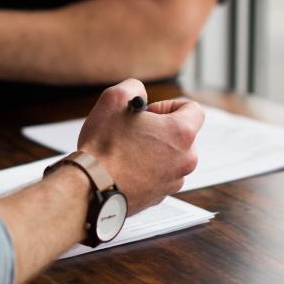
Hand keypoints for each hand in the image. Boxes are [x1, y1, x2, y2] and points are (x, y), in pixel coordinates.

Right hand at [77, 79, 203, 214]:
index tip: (149, 113)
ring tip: (126, 151)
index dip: (169, 105)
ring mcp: (174, 181)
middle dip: (160, 130)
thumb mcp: (114, 99)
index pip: (193, 109)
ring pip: (170, 157)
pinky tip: (124, 168)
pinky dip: (146, 170)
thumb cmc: (103, 146)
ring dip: (153, 151)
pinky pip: (159, 176)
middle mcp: (185, 159)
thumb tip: (139, 94)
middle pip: (182, 135)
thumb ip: (134, 88)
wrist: (90, 188)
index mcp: (181, 133)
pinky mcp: (160, 196)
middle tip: (134, 131)